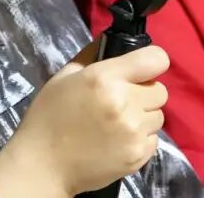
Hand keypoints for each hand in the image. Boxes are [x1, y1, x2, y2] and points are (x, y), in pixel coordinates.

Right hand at [0, 46, 169, 196]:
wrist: (44, 164)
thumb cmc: (49, 116)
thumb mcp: (64, 77)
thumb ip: (92, 55)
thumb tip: (112, 40)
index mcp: (105, 78)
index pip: (156, 59)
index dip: (151, 62)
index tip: (140, 70)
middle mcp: (125, 102)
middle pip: (160, 90)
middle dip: (144, 92)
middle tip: (122, 100)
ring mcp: (134, 132)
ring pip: (159, 115)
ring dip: (143, 116)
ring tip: (118, 122)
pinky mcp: (138, 155)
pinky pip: (154, 139)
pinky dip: (141, 138)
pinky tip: (118, 140)